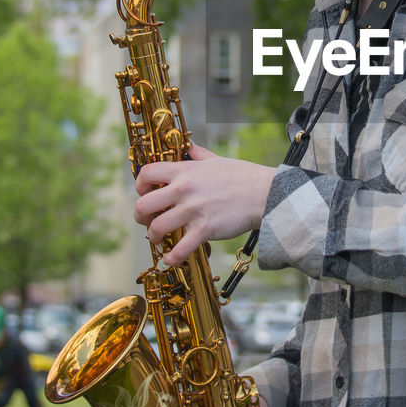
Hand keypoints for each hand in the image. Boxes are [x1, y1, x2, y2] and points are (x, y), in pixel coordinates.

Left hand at [134, 143, 275, 266]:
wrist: (266, 193)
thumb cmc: (244, 177)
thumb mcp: (217, 160)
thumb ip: (198, 154)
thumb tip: (189, 147)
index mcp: (185, 171)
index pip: (147, 173)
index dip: (139, 186)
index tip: (145, 194)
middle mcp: (185, 189)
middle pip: (143, 205)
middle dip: (140, 216)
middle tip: (148, 221)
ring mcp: (194, 210)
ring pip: (157, 228)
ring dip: (154, 237)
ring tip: (160, 240)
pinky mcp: (205, 229)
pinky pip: (180, 249)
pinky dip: (171, 258)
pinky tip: (170, 259)